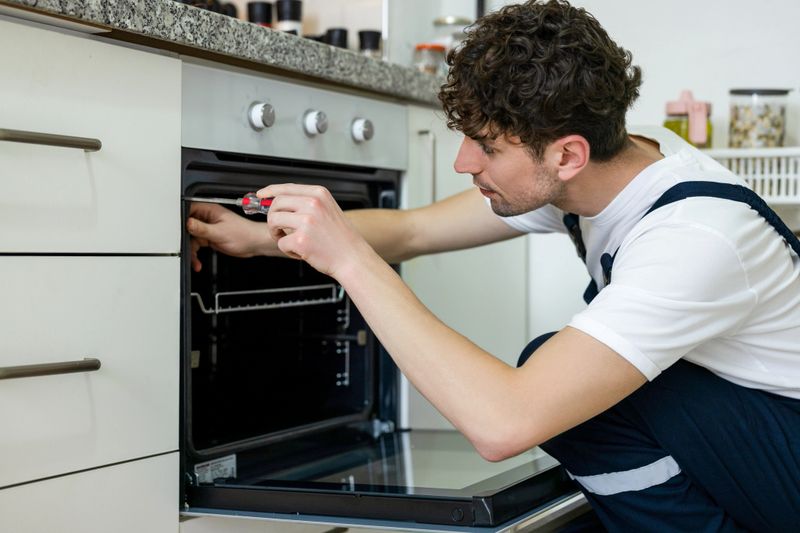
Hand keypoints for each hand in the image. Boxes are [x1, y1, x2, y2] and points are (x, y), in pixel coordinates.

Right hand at [186, 202, 272, 271]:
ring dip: (191, 250)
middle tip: (185, 249)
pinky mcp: (210, 237)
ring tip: (194, 260)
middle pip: (187, 226)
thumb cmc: (244, 234)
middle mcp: (207, 218)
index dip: (180, 219)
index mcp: (209, 210)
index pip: (188, 210)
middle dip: (185, 239)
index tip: (175, 230)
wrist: (254, 244)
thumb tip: (187, 223)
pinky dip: (195, 254)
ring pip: (191, 238)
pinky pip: (197, 245)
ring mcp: (208, 228)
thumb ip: (201, 229)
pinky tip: (197, 262)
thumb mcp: (219, 232)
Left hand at [258, 184, 374, 277]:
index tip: (261, 195)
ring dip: (276, 233)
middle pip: (276, 204)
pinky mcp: (300, 240)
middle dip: (272, 217)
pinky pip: (281, 242)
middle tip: (278, 228)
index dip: (270, 191)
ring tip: (290, 241)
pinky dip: (288, 250)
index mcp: (319, 194)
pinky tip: (302, 252)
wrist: (353, 258)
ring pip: (273, 221)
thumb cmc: (341, 239)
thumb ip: (307, 204)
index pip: (287, 188)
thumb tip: (278, 202)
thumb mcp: (328, 210)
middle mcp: (313, 204)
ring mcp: (306, 222)